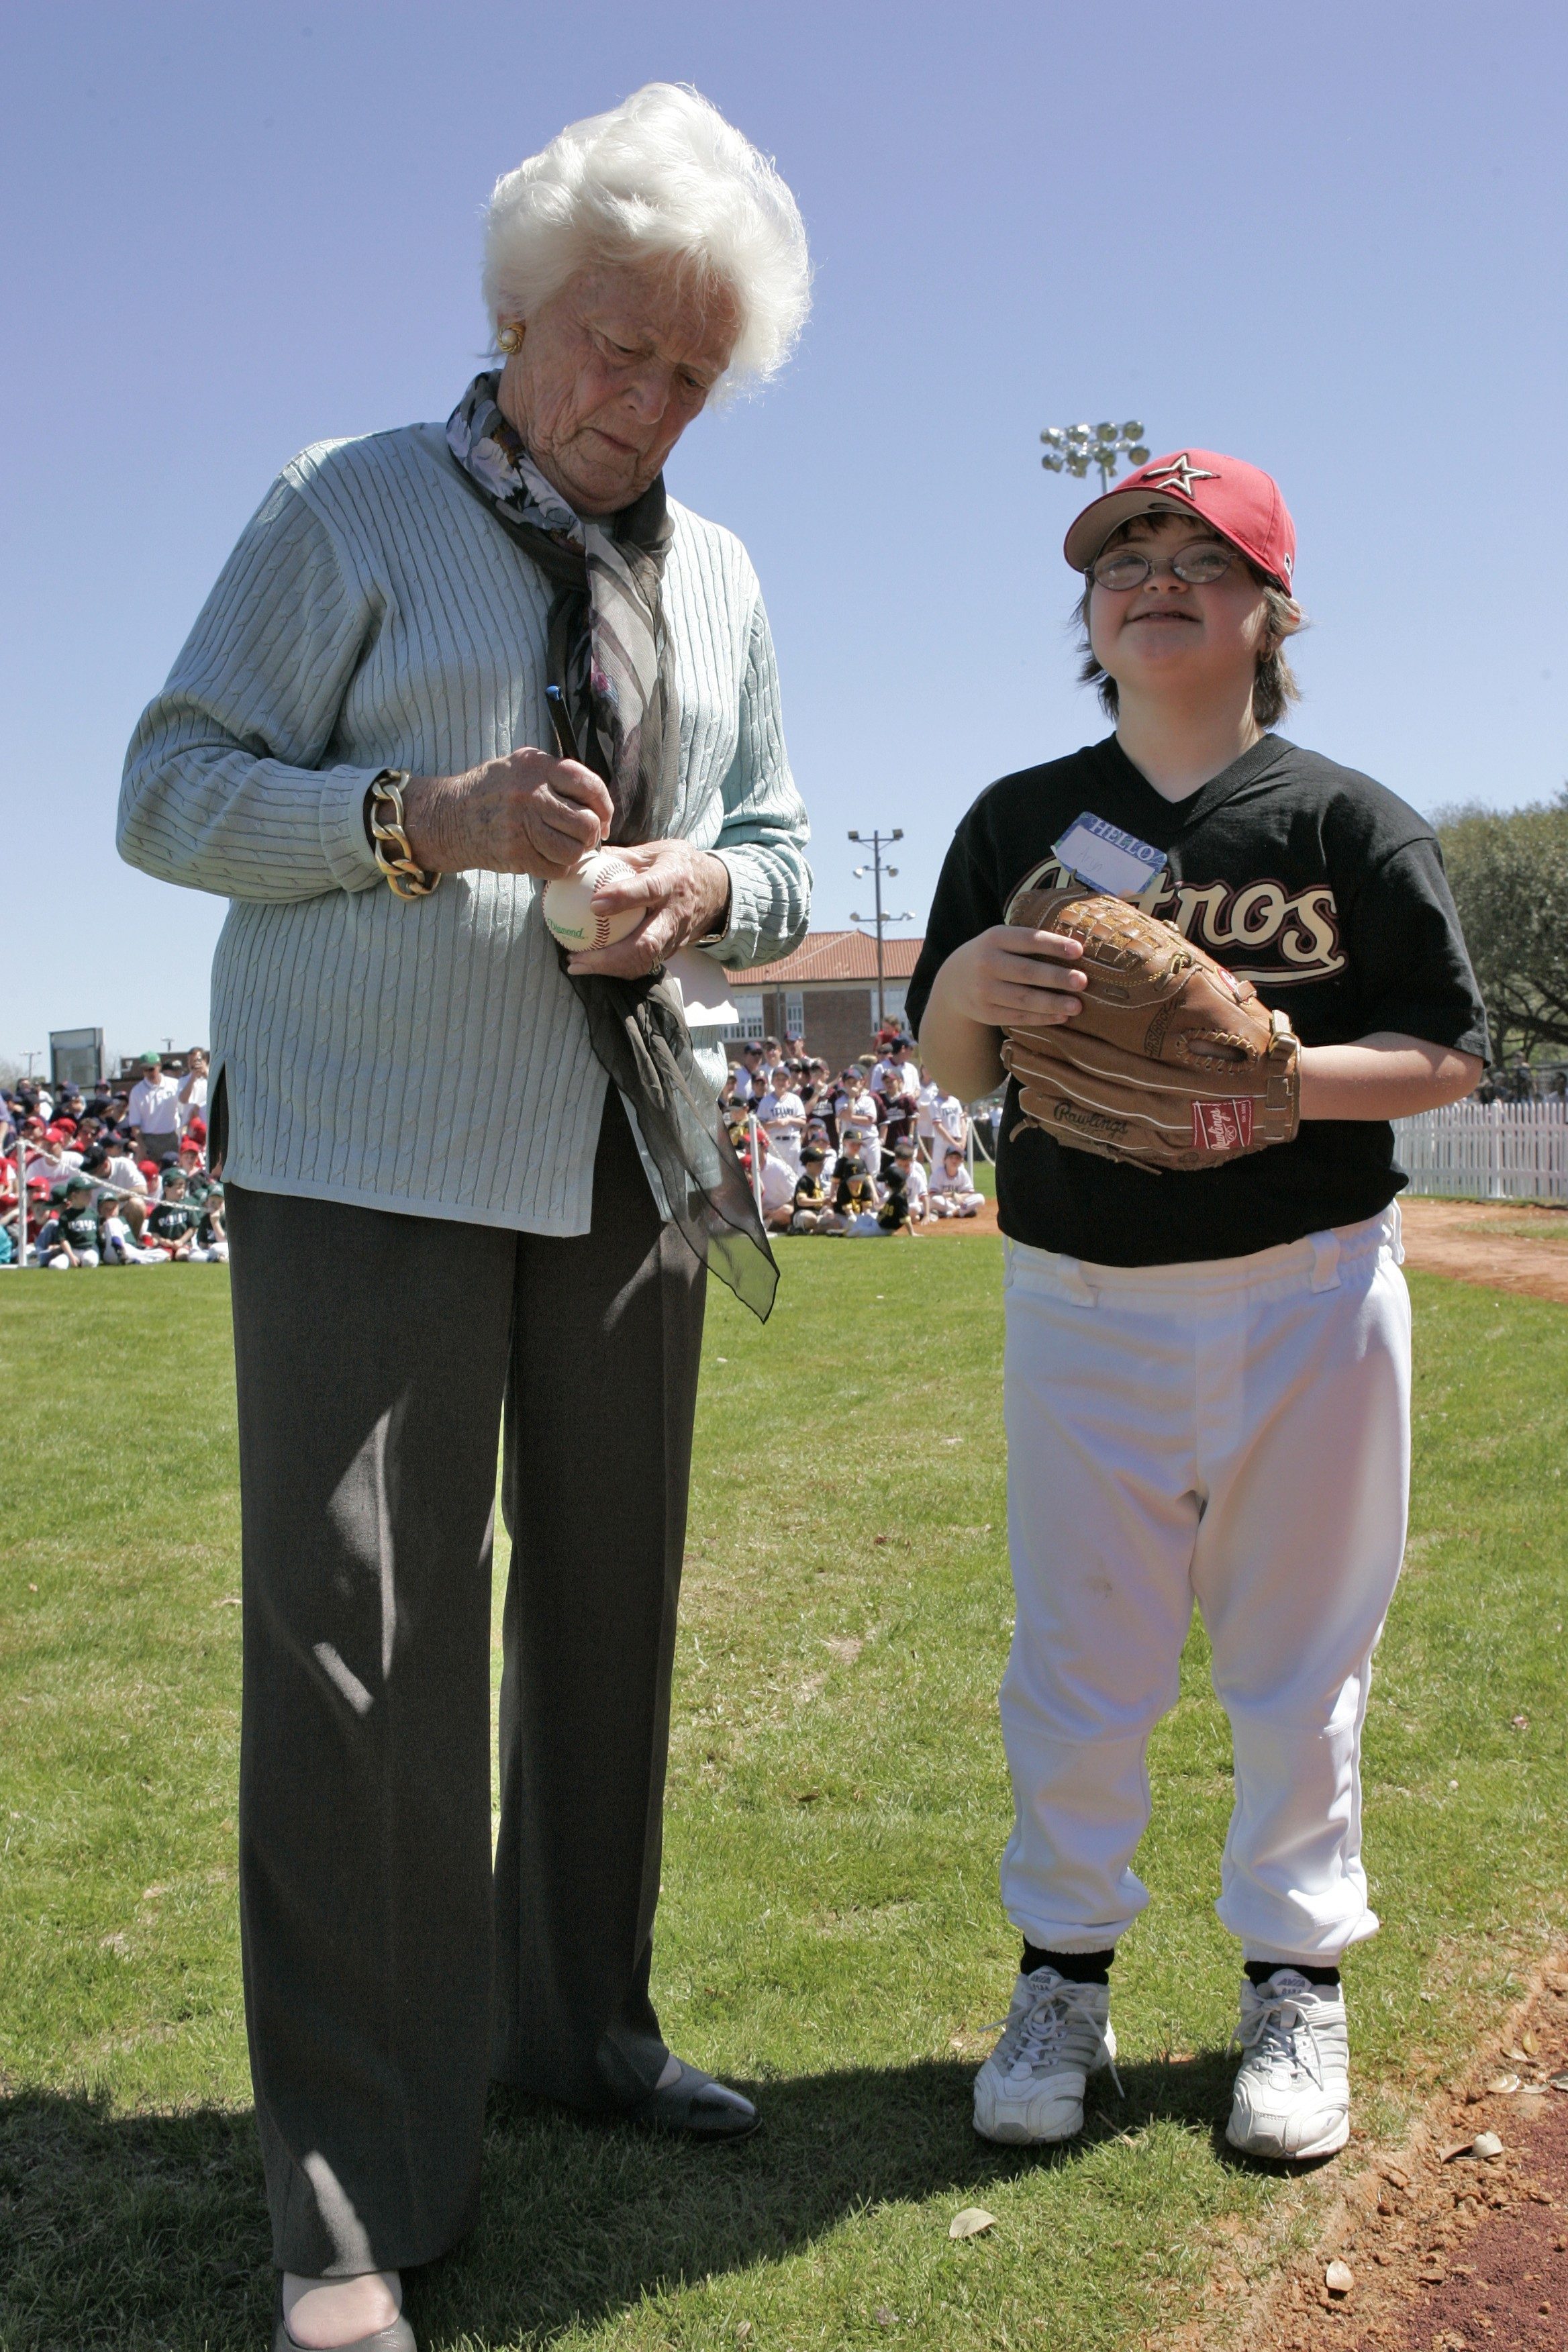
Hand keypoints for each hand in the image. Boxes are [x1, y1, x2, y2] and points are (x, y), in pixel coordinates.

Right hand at [400, 749, 615, 879]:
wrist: (450, 816)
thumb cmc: (495, 792)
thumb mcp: (522, 766)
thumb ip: (557, 776)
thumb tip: (600, 806)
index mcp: (536, 765)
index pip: (588, 785)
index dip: (604, 806)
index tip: (603, 818)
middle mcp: (529, 792)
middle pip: (586, 823)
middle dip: (591, 835)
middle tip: (583, 837)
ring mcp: (520, 824)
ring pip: (573, 849)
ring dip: (575, 853)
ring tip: (565, 848)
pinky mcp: (514, 852)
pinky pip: (555, 868)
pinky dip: (558, 867)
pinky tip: (548, 858)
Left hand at [564, 841, 730, 979]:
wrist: (717, 890)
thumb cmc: (679, 865)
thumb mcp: (656, 850)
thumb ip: (622, 855)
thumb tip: (582, 857)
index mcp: (673, 879)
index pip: (649, 890)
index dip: (622, 898)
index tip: (593, 905)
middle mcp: (676, 913)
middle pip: (647, 943)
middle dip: (610, 957)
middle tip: (577, 957)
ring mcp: (676, 936)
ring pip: (644, 961)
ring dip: (610, 968)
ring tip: (577, 965)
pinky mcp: (672, 950)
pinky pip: (644, 964)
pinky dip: (617, 968)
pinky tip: (592, 965)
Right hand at [932, 924, 1086, 1028]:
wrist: (952, 981)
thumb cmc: (992, 955)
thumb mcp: (1001, 940)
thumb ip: (1028, 942)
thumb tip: (1076, 950)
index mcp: (994, 938)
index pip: (1028, 940)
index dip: (1053, 945)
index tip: (1079, 951)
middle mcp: (986, 963)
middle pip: (1027, 972)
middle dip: (1057, 977)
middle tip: (1083, 981)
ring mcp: (983, 990)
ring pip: (1023, 999)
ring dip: (1053, 1003)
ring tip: (1078, 1006)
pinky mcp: (985, 1013)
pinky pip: (1017, 1017)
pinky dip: (1041, 1018)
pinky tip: (1061, 1016)